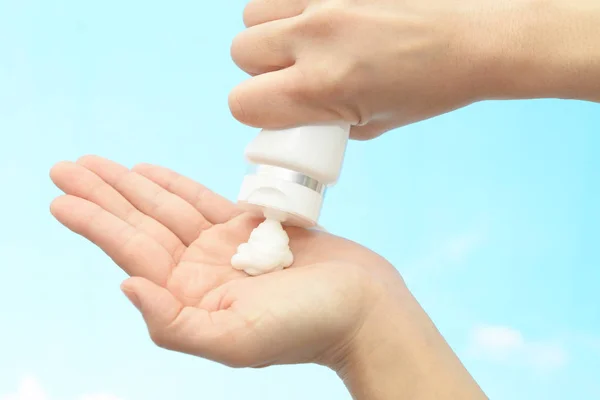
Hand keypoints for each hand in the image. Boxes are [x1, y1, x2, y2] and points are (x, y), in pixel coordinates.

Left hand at [49, 155, 403, 367]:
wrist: (363, 307)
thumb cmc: (307, 327)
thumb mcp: (235, 340)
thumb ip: (175, 324)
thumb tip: (126, 288)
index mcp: (191, 299)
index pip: (133, 253)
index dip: (96, 223)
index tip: (61, 197)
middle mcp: (201, 272)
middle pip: (141, 225)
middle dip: (103, 196)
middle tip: (65, 167)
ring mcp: (224, 248)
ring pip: (167, 209)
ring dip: (132, 185)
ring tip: (97, 164)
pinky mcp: (251, 227)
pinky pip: (204, 201)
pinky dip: (175, 185)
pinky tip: (150, 173)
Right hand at [229, 0, 599, 139]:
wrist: (479, 35)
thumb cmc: (433, 85)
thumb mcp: (373, 124)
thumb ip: (322, 119)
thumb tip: (295, 112)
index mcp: (324, 87)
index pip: (242, 103)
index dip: (257, 110)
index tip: (277, 108)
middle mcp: (316, 37)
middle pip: (241, 53)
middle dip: (264, 69)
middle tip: (299, 71)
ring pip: (253, 14)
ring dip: (273, 31)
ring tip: (310, 39)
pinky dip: (292, 5)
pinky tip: (322, 15)